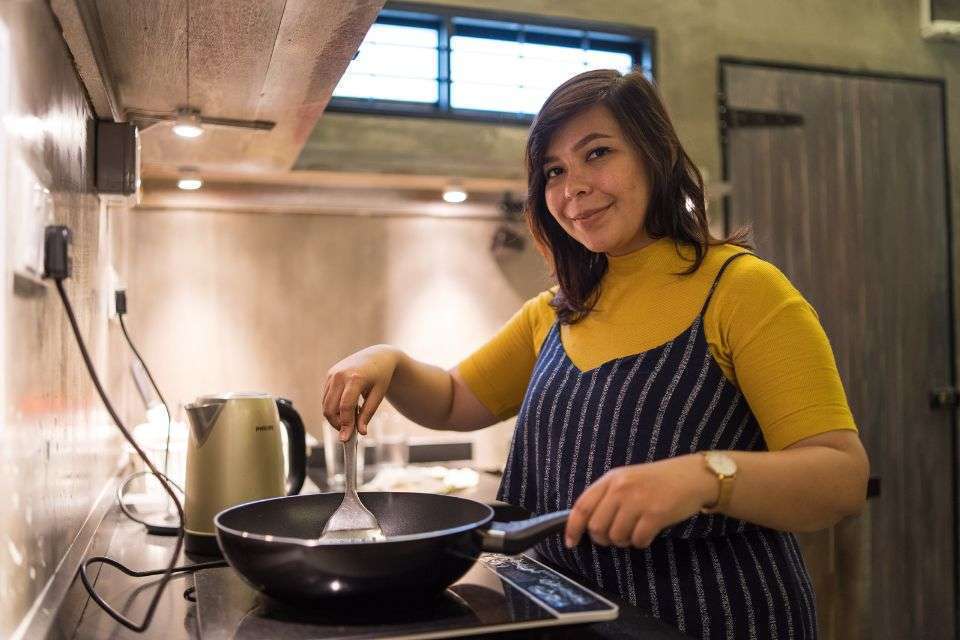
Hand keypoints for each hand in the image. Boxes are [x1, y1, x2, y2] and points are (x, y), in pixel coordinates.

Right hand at [322, 345, 399, 440]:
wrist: (377, 356)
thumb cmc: (381, 375)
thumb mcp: (379, 394)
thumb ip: (368, 413)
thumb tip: (361, 432)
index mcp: (355, 378)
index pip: (345, 407)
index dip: (345, 424)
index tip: (346, 439)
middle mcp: (340, 375)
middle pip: (330, 408)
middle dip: (337, 424)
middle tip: (349, 431)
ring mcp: (332, 375)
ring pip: (325, 404)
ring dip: (334, 417)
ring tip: (352, 417)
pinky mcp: (329, 376)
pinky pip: (326, 398)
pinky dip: (333, 408)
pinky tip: (347, 408)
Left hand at [563, 454, 716, 548]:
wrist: (691, 476)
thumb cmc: (656, 481)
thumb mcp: (626, 480)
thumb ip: (607, 497)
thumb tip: (587, 525)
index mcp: (610, 479)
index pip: (581, 507)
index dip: (572, 528)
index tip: (571, 543)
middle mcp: (620, 489)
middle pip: (596, 527)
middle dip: (604, 539)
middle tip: (617, 535)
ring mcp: (638, 501)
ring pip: (616, 537)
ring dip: (624, 541)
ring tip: (635, 530)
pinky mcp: (655, 514)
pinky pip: (637, 540)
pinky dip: (641, 542)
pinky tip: (649, 531)